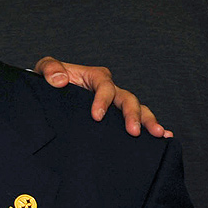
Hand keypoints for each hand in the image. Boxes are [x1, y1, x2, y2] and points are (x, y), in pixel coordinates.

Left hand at [33, 57, 170, 137]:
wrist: (49, 95)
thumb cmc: (49, 81)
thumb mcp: (43, 69)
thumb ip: (50, 69)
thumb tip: (60, 80)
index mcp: (95, 77)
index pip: (105, 86)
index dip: (103, 100)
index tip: (96, 117)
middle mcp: (110, 89)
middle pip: (127, 98)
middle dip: (132, 114)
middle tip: (133, 132)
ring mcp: (116, 104)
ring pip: (137, 109)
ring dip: (148, 121)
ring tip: (159, 134)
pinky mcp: (116, 117)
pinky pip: (137, 120)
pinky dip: (150, 127)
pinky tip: (163, 137)